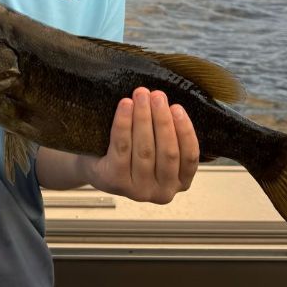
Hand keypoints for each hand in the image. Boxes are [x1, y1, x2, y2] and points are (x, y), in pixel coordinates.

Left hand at [81, 87, 199, 203]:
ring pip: (145, 149)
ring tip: (141, 96)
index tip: (177, 107)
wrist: (97, 167)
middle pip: (167, 152)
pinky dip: (124, 123)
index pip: (190, 157)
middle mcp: (163, 191)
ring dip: (143, 118)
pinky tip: (125, 106)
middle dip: (162, 120)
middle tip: (157, 95)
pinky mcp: (116, 182)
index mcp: (180, 182)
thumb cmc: (133, 154)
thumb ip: (167, 134)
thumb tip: (167, 102)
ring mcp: (140, 190)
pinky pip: (122, 147)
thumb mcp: (158, 149)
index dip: (185, 131)